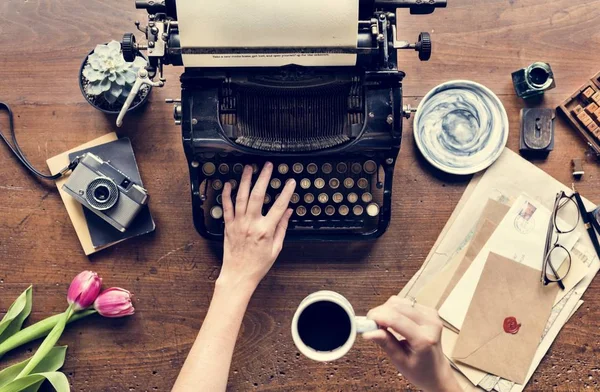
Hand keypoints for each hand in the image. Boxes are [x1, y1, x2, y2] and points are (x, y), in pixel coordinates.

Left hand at [218, 162, 295, 292]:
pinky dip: (226, 194)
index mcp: (265, 230)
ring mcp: (238, 224)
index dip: (286, 192)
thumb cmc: (258, 264)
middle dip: (263, 178)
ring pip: (240, 197)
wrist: (238, 275)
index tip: (290, 182)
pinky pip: (226, 207)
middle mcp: (251, 224)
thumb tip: (288, 212)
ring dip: (245, 180)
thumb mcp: (276, 248)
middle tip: (268, 166)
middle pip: (257, 195)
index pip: (279, 206)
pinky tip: (229, 184)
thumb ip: (282, 228)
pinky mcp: (228, 226)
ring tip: (249, 168)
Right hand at [363, 296, 459, 391]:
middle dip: (380, 312)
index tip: (366, 322)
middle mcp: (430, 324)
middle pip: (397, 307)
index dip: (378, 317)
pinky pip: (405, 302)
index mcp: (424, 339)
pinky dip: (394, 309)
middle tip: (371, 325)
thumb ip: (386, 343)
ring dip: (386, 310)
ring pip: (400, 301)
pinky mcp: (429, 311)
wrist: (437, 372)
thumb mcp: (400, 361)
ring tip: (382, 324)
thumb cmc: (420, 371)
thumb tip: (368, 332)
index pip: (396, 320)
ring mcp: (431, 315)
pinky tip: (392, 320)